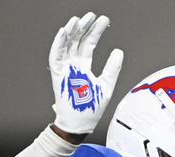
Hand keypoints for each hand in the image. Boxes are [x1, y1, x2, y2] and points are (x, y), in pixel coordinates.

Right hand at [49, 12, 123, 135]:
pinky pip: (56, 56)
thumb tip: (118, 52)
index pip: (89, 44)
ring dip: (72, 31)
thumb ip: (112, 68)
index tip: (104, 21)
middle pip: (77, 40)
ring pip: (66, 45)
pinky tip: (64, 32)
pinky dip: (58, 44)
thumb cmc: (91, 108)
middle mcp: (73, 65)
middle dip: (85, 27)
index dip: (96, 32)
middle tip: (93, 16)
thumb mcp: (107, 85)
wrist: (80, 124)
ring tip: (79, 19)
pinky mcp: (58, 75)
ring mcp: (65, 69)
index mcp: (84, 67)